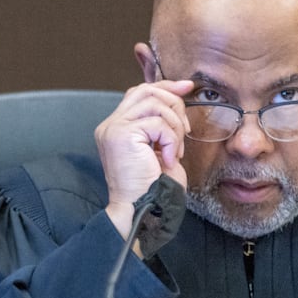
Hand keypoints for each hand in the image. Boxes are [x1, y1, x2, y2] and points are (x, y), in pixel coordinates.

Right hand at [95, 80, 193, 237]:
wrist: (140, 211)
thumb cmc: (152, 188)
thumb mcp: (159, 148)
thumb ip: (161, 123)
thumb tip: (179, 92)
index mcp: (116, 127)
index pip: (139, 92)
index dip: (164, 86)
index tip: (187, 88)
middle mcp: (110, 125)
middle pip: (147, 91)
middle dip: (174, 103)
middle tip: (185, 129)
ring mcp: (113, 129)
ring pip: (155, 104)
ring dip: (175, 126)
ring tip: (175, 150)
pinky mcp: (122, 135)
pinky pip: (158, 123)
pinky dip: (171, 140)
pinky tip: (168, 159)